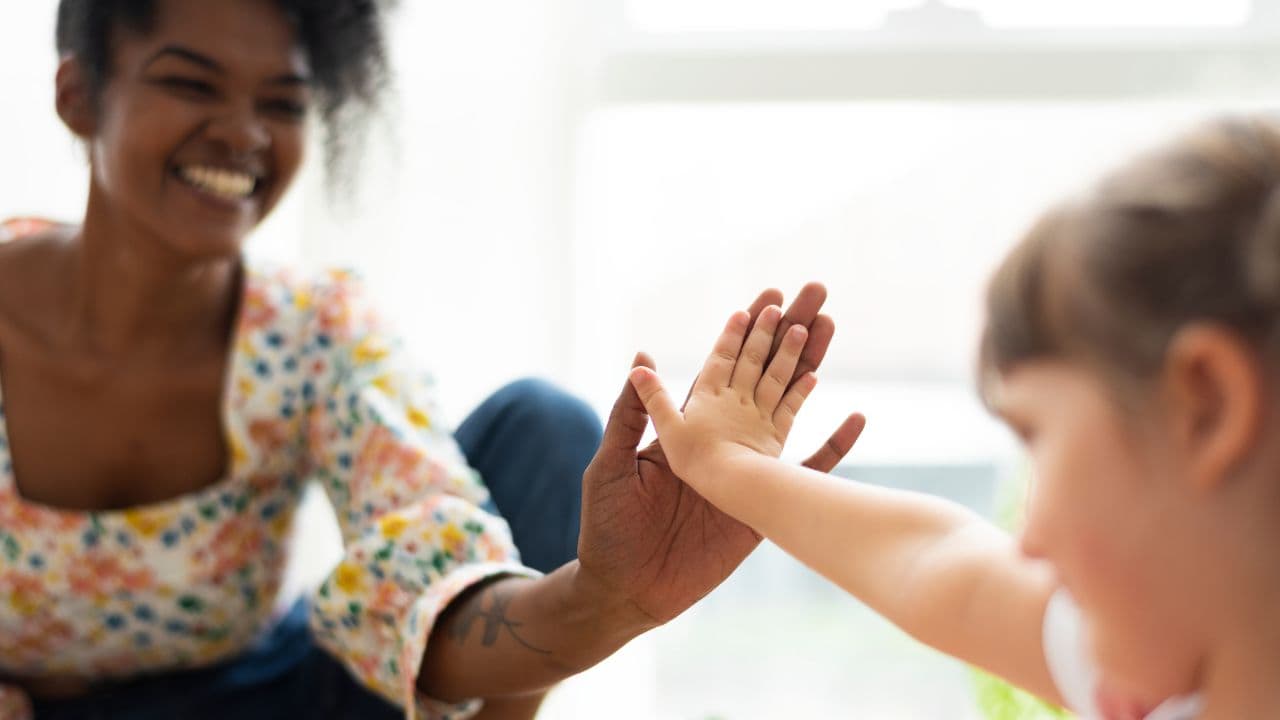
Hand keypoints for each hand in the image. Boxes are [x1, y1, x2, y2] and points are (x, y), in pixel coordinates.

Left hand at [575, 285, 863, 625]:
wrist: (627, 589)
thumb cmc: (608, 527)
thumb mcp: (611, 465)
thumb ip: (631, 416)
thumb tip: (642, 360)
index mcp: (686, 427)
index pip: (723, 367)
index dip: (745, 332)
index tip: (767, 297)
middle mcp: (722, 440)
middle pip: (763, 374)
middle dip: (787, 333)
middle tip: (814, 293)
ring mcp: (747, 470)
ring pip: (788, 407)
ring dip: (809, 368)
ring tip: (831, 329)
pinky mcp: (763, 506)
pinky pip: (808, 473)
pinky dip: (834, 448)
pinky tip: (858, 417)